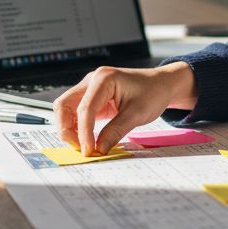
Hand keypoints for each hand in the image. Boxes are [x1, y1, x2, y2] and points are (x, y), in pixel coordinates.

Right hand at [53, 61, 197, 155]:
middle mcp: (92, 81)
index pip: (85, 108)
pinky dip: (77, 127)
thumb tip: (98, 149)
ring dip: (69, 128)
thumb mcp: (137, 113)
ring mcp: (90, 89)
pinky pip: (77, 113)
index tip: (89, 150)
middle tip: (78, 148)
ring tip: (83, 146)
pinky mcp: (93, 99)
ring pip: (67, 109)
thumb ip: (116, 131)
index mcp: (103, 78)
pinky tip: (86, 140)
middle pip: (65, 104)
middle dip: (66, 128)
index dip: (84, 132)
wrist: (162, 84)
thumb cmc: (153, 92)